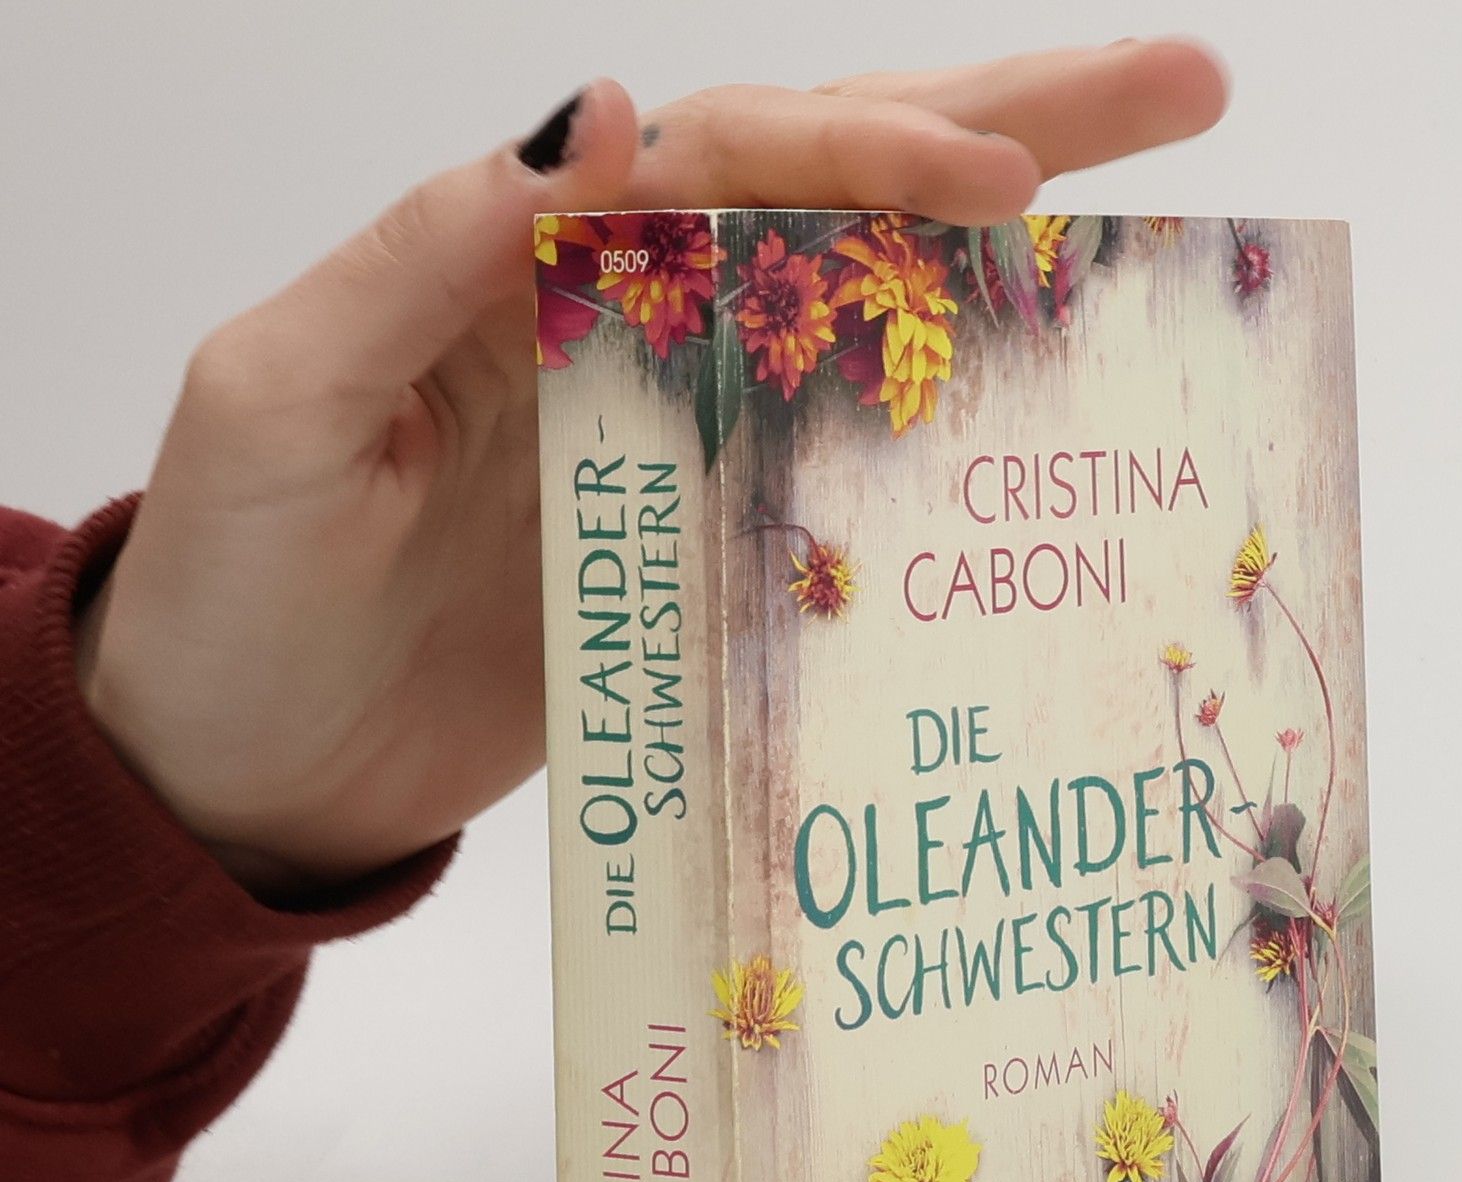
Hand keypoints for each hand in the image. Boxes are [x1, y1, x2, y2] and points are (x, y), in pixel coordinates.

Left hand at [75, 43, 1227, 890]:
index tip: (1005, 186)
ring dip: (1012, 282)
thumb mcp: (285, 397)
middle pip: (837, 196)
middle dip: (1011, 131)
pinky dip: (946, 448)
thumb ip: (426, 258)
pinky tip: (1047, 432)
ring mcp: (676, 438)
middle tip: (1188, 93)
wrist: (247, 768)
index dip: (873, 154)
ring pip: (865, 324)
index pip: (732, 156)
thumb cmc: (233, 587)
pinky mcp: (700, 550)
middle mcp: (626, 325)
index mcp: (527, 258)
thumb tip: (608, 116)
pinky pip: (842, 476)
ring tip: (1164, 238)